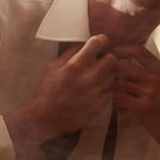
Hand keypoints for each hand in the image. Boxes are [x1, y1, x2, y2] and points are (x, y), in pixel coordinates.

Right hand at [4, 34, 115, 148]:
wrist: (46, 119)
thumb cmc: (48, 91)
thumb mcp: (53, 68)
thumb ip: (70, 54)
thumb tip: (84, 43)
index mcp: (73, 67)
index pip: (96, 44)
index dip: (101, 40)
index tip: (101, 41)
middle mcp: (86, 80)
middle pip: (111, 60)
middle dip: (107, 58)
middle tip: (101, 61)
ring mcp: (94, 94)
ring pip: (113, 76)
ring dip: (107, 74)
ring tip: (97, 77)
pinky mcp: (99, 106)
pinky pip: (111, 91)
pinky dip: (106, 88)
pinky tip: (96, 89)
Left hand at [113, 45, 159, 159]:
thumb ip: (150, 70)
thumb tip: (127, 57)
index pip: (138, 50)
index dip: (121, 50)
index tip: (110, 55)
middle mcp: (156, 77)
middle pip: (123, 65)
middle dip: (112, 74)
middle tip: (108, 84)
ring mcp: (150, 91)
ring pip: (118, 83)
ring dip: (113, 92)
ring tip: (117, 101)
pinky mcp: (143, 106)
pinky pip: (119, 98)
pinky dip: (116, 104)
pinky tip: (121, 109)